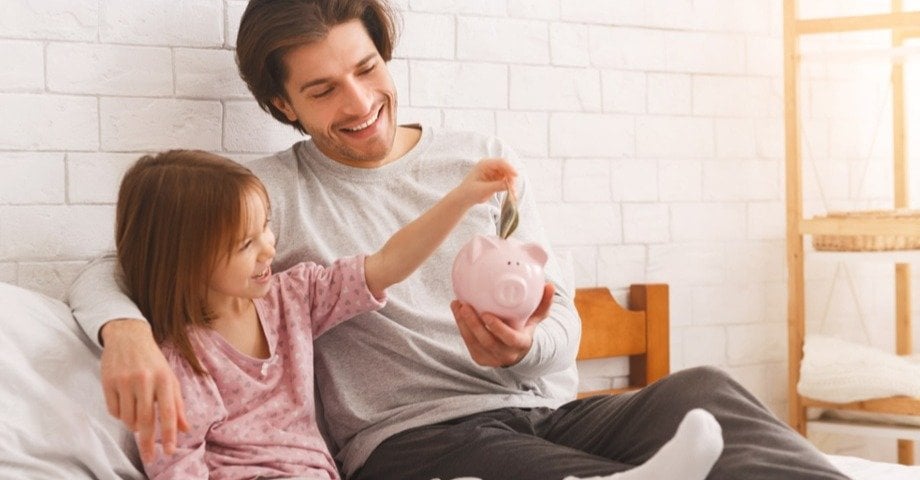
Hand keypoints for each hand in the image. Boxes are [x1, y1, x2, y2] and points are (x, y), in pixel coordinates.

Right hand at [100, 319, 188, 462]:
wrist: (128, 336)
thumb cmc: (153, 360)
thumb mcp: (170, 378)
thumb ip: (177, 404)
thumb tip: (185, 429)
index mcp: (164, 379)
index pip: (167, 413)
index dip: (168, 434)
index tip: (169, 452)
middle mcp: (145, 380)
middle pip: (145, 420)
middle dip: (148, 443)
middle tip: (150, 457)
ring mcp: (125, 381)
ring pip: (128, 419)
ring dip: (133, 425)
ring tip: (137, 414)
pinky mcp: (108, 382)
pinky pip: (114, 411)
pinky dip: (120, 415)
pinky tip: (125, 403)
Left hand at [451, 283, 554, 366]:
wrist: (516, 351)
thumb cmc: (525, 329)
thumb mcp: (535, 318)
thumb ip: (543, 303)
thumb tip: (550, 285)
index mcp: (521, 344)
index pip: (509, 339)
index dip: (497, 328)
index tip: (486, 314)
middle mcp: (506, 355)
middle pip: (486, 340)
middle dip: (473, 323)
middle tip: (464, 305)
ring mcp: (491, 358)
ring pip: (473, 342)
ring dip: (463, 323)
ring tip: (457, 304)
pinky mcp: (479, 358)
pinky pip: (468, 342)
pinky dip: (461, 326)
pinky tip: (457, 311)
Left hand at [457, 158, 516, 204]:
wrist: (464, 198)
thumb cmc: (469, 192)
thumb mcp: (483, 189)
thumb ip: (496, 186)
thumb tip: (509, 185)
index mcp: (484, 164)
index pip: (500, 162)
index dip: (509, 168)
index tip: (516, 176)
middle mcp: (490, 166)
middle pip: (506, 168)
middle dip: (511, 177)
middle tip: (513, 188)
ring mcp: (493, 172)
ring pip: (507, 174)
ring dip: (511, 182)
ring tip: (513, 193)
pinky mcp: (496, 179)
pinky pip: (506, 180)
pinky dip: (509, 186)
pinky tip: (511, 193)